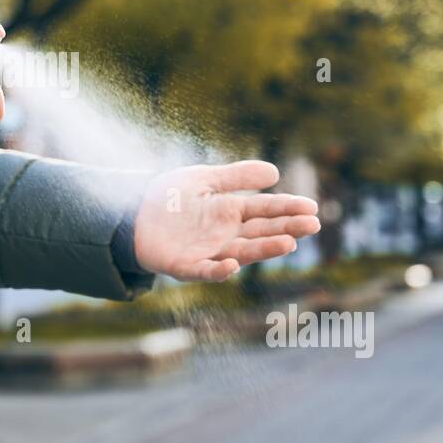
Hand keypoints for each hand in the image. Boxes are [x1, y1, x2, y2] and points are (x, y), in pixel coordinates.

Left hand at [133, 161, 319, 280]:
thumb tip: (275, 172)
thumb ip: (237, 177)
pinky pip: (204, 270)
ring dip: (264, 250)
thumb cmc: (169, 197)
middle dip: (287, 228)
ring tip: (288, 243)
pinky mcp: (185, 265)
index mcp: (230, 212)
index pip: (265, 210)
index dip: (288, 209)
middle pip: (261, 232)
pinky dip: (218, 270)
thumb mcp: (204, 179)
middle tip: (312, 225)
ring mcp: (208, 252)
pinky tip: (233, 264)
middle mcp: (225, 235)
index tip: (312, 208)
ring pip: (242, 252)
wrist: (130, 213)